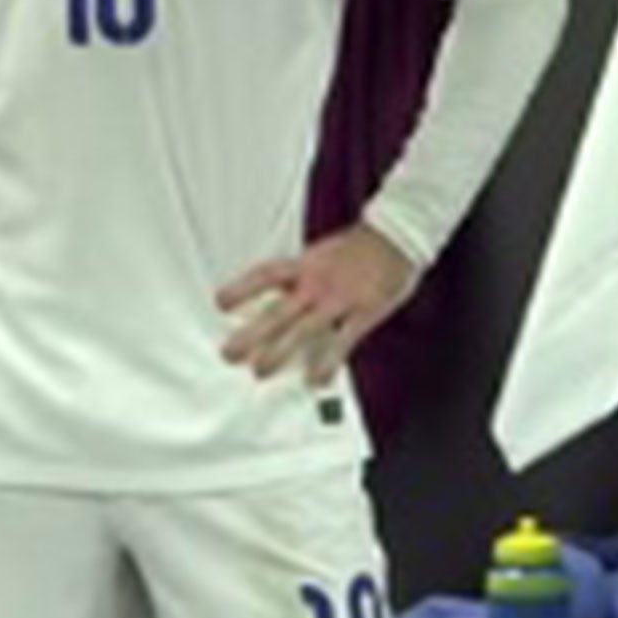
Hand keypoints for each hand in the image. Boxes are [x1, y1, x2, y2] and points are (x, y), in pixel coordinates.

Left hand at [217, 223, 416, 386]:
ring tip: (260, 371)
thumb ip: (302, 274)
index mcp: (306, 265)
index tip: (220, 303)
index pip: (266, 275)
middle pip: (277, 311)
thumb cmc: (360, 247)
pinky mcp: (363, 313)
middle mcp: (317, 283)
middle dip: (251, 334)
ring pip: (303, 330)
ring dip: (280, 352)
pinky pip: (342, 342)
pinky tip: (317, 381)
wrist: (398, 237)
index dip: (242, 288)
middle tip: (229, 354)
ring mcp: (339, 299)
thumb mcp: (323, 253)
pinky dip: (328, 363)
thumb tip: (279, 290)